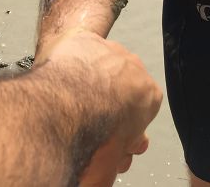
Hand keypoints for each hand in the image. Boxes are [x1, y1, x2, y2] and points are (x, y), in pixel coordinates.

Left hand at [40, 30, 161, 185]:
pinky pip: (80, 50)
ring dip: (90, 82)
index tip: (110, 139)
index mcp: (150, 96)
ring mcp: (109, 49)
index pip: (142, 113)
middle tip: (89, 122)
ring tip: (68, 102)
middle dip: (111, 104)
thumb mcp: (112, 164)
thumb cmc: (96, 135)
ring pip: (102, 67)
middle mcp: (135, 67)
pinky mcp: (84, 39)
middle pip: (123, 87)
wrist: (70, 105)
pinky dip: (71, 62)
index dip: (125, 128)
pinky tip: (60, 78)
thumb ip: (117, 158)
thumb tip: (108, 169)